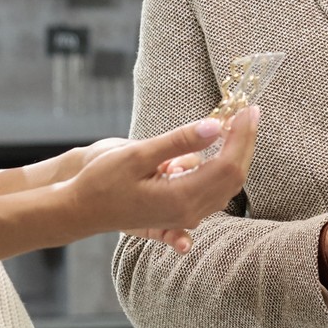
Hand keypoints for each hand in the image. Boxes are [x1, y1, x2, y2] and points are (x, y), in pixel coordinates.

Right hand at [67, 107, 259, 250]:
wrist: (80, 209)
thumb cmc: (101, 181)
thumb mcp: (138, 155)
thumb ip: (179, 142)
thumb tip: (215, 126)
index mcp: (181, 198)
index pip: (228, 165)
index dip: (242, 136)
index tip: (247, 110)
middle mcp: (189, 213)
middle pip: (233, 176)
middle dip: (244, 142)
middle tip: (248, 112)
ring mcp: (186, 217)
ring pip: (225, 184)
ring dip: (234, 154)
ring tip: (234, 123)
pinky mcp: (180, 214)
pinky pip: (211, 190)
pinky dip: (219, 166)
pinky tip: (214, 145)